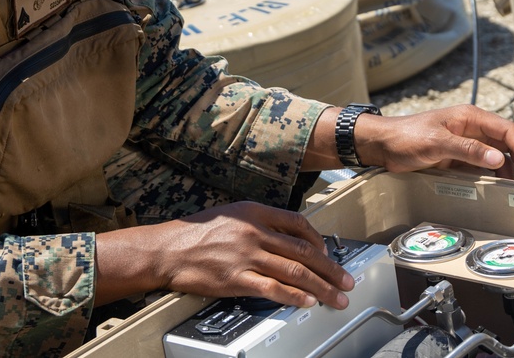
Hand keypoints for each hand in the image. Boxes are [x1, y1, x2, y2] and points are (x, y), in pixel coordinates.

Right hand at [94, 201, 353, 308]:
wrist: (166, 250)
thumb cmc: (194, 232)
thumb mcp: (229, 214)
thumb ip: (257, 222)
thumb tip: (284, 236)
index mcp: (254, 212)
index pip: (297, 223)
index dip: (318, 240)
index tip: (328, 253)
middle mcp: (254, 231)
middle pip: (303, 250)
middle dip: (330, 268)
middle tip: (346, 280)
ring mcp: (246, 256)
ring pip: (295, 271)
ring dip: (321, 286)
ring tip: (337, 296)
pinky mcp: (237, 279)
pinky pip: (274, 289)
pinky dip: (295, 296)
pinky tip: (308, 302)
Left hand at [360, 105, 513, 178]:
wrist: (382, 146)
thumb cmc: (406, 136)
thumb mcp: (437, 142)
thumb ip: (467, 149)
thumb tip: (498, 159)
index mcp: (470, 117)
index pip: (506, 130)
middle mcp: (471, 129)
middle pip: (504, 144)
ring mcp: (464, 144)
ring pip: (494, 157)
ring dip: (505, 171)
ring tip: (512, 188)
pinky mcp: (455, 159)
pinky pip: (479, 168)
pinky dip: (489, 177)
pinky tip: (493, 189)